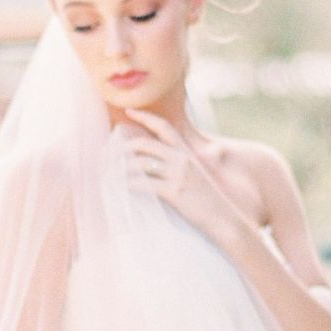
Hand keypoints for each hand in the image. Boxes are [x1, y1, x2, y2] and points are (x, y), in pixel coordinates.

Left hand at [119, 109, 245, 250]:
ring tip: (106, 175)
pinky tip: (118, 190)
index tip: (128, 111)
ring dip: (119, 169)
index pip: (164, 127)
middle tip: (105, 154)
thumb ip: (177, 167)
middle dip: (121, 147)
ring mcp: (177, 175)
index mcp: (186, 153)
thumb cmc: (208, 202)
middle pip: (144, 144)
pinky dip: (127, 186)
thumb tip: (152, 164)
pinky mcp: (173, 192)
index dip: (145, 116)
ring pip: (140, 163)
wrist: (225, 220)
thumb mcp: (195, 177)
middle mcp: (181, 159)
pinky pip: (143, 184)